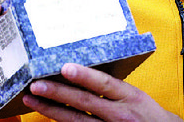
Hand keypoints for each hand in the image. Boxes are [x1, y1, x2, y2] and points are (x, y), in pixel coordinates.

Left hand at [22, 63, 181, 121]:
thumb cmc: (150, 116)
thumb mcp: (138, 96)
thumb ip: (114, 88)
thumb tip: (84, 71)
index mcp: (130, 97)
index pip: (104, 84)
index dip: (84, 76)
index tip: (64, 67)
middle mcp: (120, 115)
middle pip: (84, 103)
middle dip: (57, 93)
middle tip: (36, 84)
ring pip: (76, 120)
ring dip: (52, 109)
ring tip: (32, 99)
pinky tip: (47, 115)